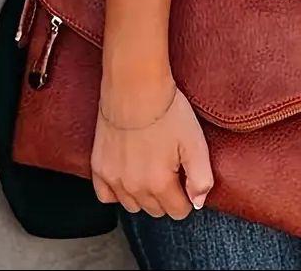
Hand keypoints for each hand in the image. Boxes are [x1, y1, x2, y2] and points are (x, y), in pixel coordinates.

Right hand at [90, 75, 213, 218]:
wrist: (136, 88)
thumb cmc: (168, 112)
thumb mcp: (196, 142)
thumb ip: (202, 178)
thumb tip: (197, 203)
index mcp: (159, 184)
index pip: (178, 211)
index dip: (186, 196)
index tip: (186, 177)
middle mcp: (134, 188)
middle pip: (156, 210)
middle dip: (166, 196)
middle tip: (170, 168)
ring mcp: (113, 179)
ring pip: (132, 205)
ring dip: (144, 195)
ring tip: (151, 168)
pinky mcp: (99, 168)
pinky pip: (106, 196)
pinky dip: (118, 191)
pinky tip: (128, 174)